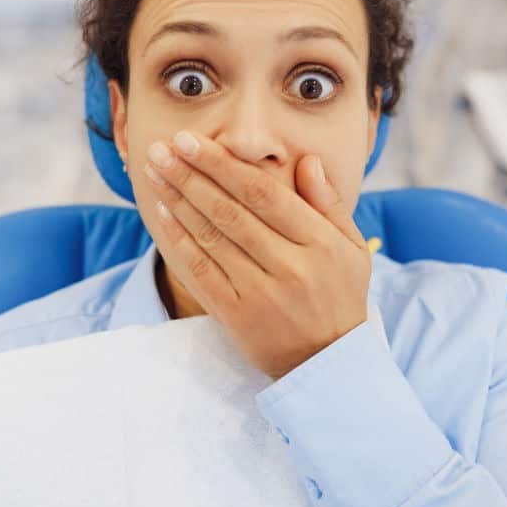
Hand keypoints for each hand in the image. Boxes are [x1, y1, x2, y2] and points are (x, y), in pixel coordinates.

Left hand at [142, 129, 370, 379]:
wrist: (328, 364)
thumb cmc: (340, 295)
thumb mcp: (352, 248)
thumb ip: (329, 203)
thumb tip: (308, 161)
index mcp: (320, 243)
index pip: (263, 194)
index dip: (223, 165)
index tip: (192, 141)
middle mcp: (291, 267)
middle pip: (230, 211)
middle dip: (191, 175)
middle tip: (161, 148)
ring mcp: (262, 294)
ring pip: (212, 238)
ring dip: (179, 201)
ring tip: (155, 172)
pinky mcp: (239, 317)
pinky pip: (202, 272)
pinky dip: (180, 241)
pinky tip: (164, 214)